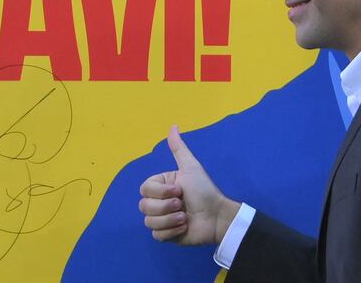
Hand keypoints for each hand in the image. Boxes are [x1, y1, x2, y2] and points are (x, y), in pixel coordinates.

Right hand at [139, 125, 240, 244]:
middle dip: (165, 206)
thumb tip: (173, 125)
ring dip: (170, 219)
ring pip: (149, 222)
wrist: (216, 216)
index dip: (160, 192)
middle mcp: (159, 201)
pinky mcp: (166, 235)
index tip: (178, 190)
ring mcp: (161, 219)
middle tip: (182, 204)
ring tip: (185, 217)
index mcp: (161, 186)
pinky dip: (171, 232)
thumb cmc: (204, 190)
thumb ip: (179, 149)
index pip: (144, 189)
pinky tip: (184, 226)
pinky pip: (156, 236)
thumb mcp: (190, 167)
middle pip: (144, 206)